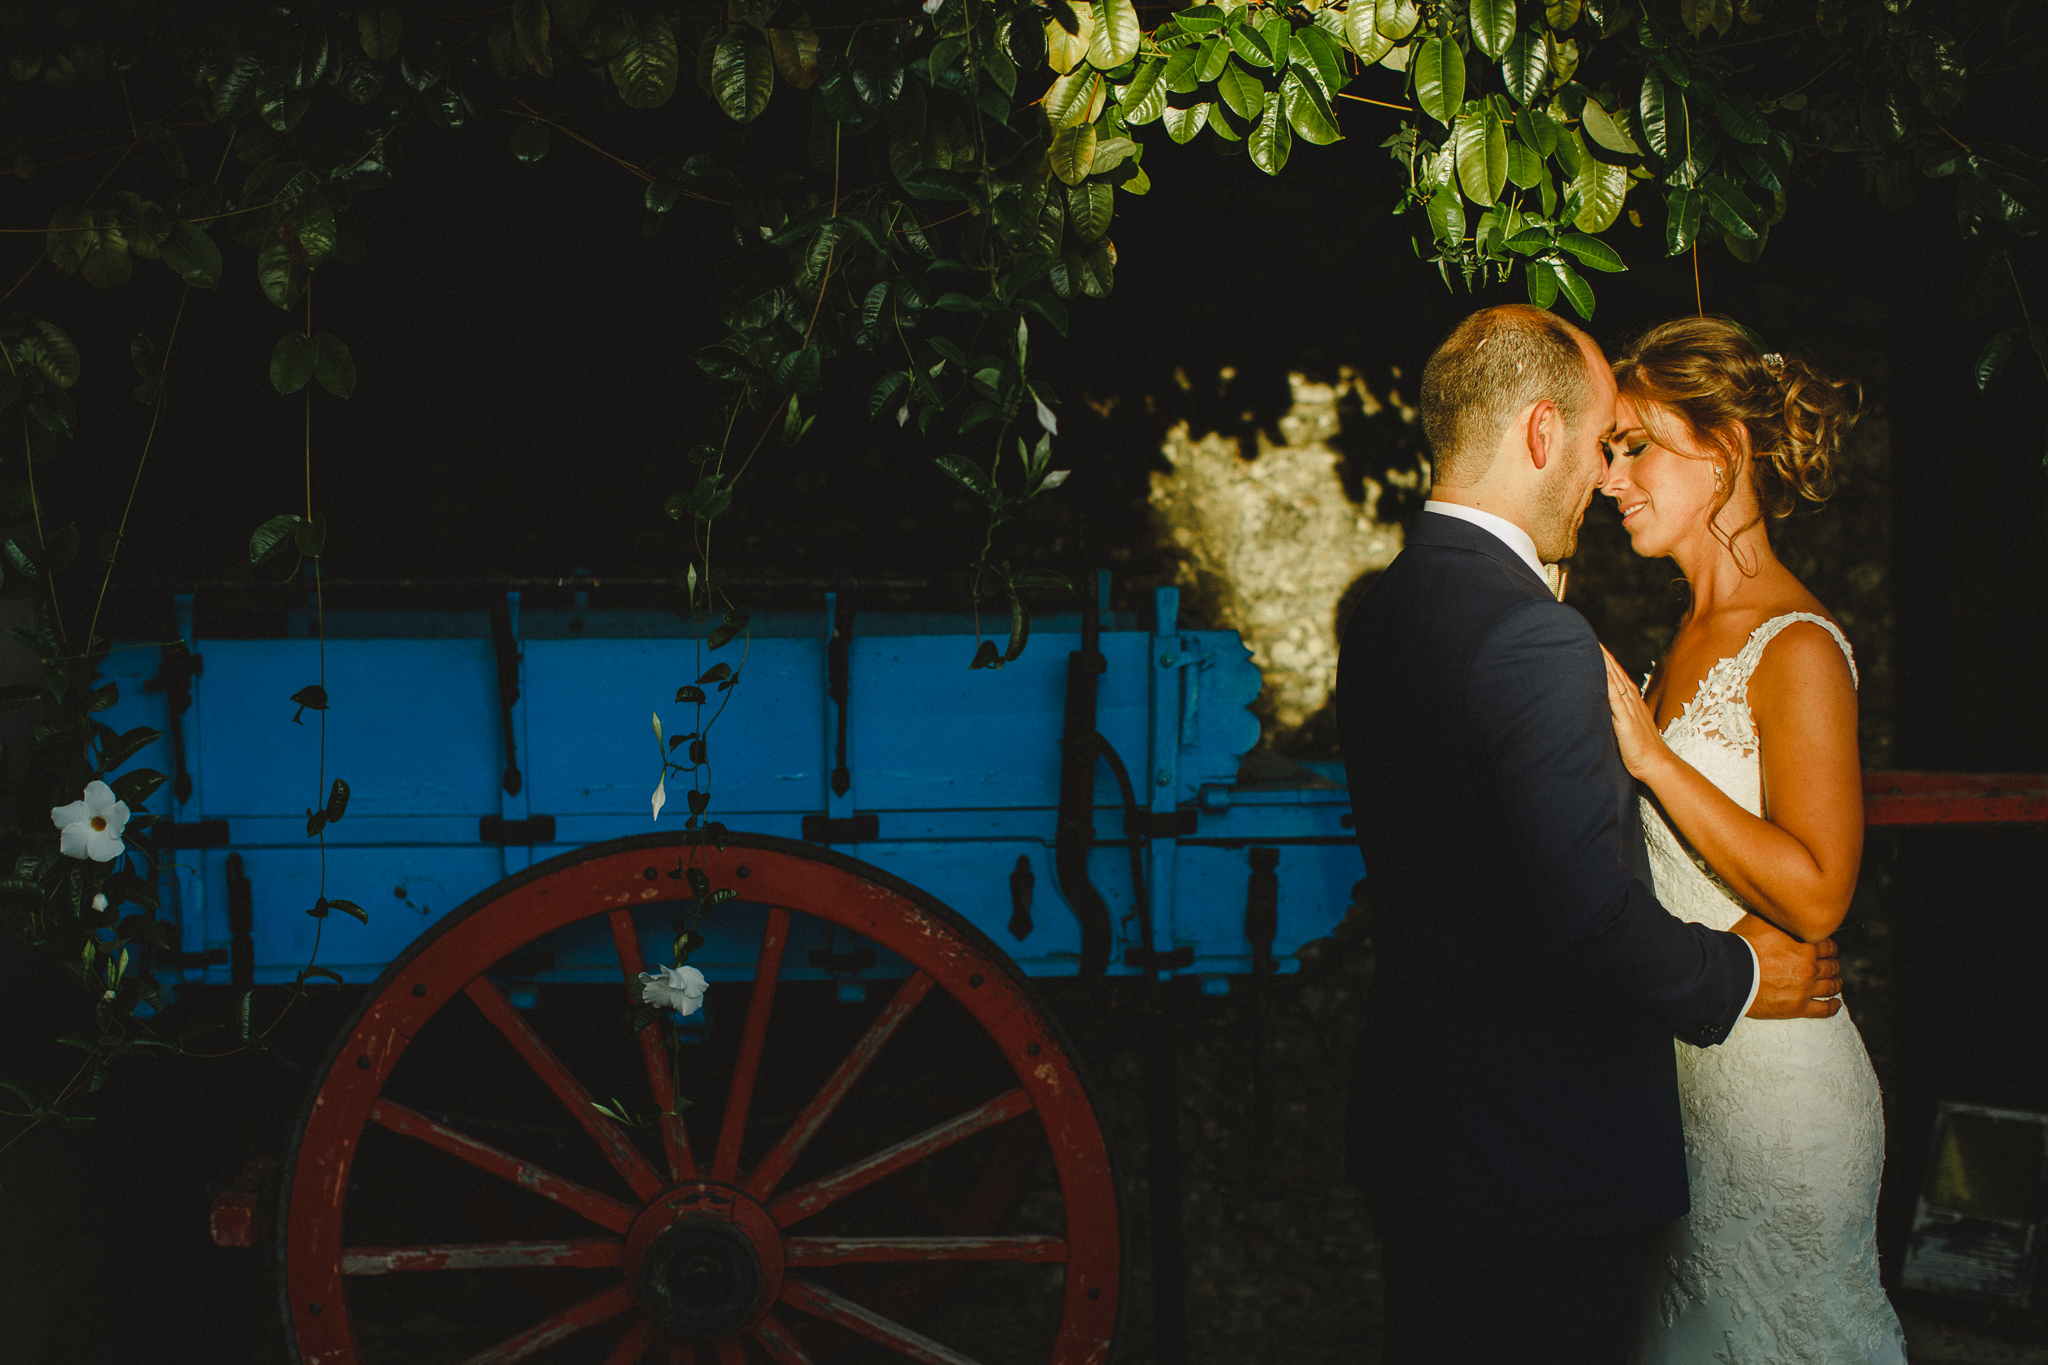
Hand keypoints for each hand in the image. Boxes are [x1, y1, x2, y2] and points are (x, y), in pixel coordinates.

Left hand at [1601, 645, 1669, 780]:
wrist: (1656, 763)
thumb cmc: (1639, 748)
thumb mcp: (1626, 726)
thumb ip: (1615, 714)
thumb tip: (1601, 706)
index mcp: (1630, 701)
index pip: (1616, 675)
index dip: (1606, 659)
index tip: (1594, 643)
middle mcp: (1631, 701)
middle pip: (1616, 673)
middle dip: (1603, 655)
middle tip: (1589, 637)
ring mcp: (1630, 710)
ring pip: (1616, 682)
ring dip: (1605, 665)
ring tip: (1594, 648)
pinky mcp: (1627, 722)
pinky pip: (1617, 701)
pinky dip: (1610, 686)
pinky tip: (1603, 674)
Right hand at [1731, 913, 1843, 1018]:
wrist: (1729, 973)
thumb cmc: (1742, 946)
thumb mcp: (1760, 921)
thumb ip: (1778, 917)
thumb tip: (1780, 906)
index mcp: (1805, 947)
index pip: (1828, 946)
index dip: (1829, 946)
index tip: (1827, 948)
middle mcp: (1810, 968)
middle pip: (1832, 966)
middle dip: (1833, 964)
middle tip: (1832, 965)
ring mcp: (1806, 989)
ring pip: (1831, 987)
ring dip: (1836, 983)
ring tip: (1835, 982)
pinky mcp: (1798, 1008)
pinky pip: (1824, 1010)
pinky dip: (1833, 1006)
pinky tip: (1835, 1003)